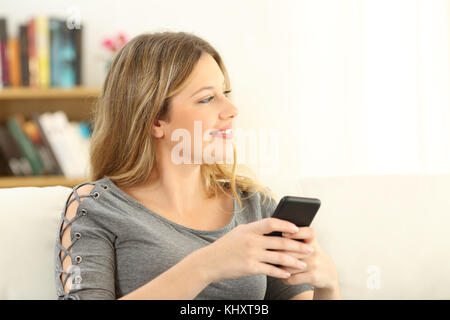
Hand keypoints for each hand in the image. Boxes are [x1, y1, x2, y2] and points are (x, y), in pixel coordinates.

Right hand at [198, 218, 315, 282]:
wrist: (209, 262)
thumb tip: (274, 227)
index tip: (297, 228)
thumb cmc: (226, 246)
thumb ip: (255, 230)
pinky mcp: (250, 268)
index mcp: (249, 229)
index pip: (272, 222)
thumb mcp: (239, 232)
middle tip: (310, 249)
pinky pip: (270, 270)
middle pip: (280, 241)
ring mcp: (251, 254)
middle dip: (298, 246)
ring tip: (304, 264)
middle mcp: (251, 240)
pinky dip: (281, 272)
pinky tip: (288, 274)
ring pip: (279, 257)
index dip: (286, 225)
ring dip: (294, 261)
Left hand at [278, 227, 339, 290]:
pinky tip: (283, 276)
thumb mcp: (310, 244)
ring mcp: (314, 264)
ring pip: (289, 266)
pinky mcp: (313, 277)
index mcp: (313, 241)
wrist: (328, 273)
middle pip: (291, 250)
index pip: (307, 233)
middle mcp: (314, 252)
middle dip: (277, 253)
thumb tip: (274, 235)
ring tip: (273, 267)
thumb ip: (297, 239)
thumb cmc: (312, 256)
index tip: (284, 234)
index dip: (296, 233)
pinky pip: (292, 278)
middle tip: (268, 254)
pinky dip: (285, 278)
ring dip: (279, 268)